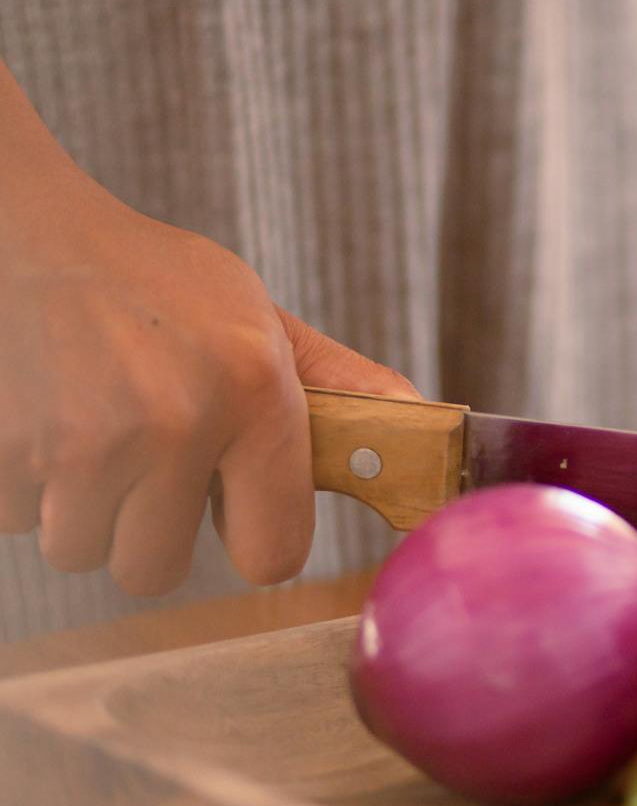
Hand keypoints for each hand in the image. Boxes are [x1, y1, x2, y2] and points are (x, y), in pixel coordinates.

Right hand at [0, 178, 416, 595]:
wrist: (31, 233)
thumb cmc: (158, 282)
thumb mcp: (260, 320)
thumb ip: (337, 388)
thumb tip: (426, 424)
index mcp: (254, 394)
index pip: (271, 555)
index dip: (252, 540)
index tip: (236, 513)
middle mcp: (174, 423)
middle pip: (154, 571)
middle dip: (146, 528)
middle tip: (147, 459)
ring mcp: (82, 441)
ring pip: (82, 551)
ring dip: (84, 507)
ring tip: (95, 428)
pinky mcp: (8, 450)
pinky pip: (19, 522)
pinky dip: (26, 485)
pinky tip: (47, 418)